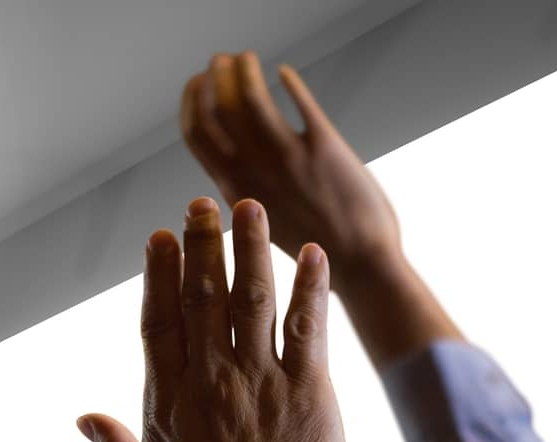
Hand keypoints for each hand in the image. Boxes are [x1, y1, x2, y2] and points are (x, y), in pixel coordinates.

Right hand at [79, 197, 348, 441]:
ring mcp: (260, 383)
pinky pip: (308, 327)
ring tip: (250, 209)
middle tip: (203, 203)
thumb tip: (83, 420)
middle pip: (203, 295)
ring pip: (253, 298)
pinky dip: (310, 288)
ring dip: (252, 247)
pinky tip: (311, 254)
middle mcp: (209, 381)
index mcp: (166, 402)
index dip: (160, 273)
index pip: (159, 320)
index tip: (161, 237)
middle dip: (203, 243)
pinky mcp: (309, 395)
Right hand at [181, 52, 401, 289]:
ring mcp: (290, 157)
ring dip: (245, 69)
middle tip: (221, 61)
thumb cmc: (319, 250)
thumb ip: (249, 191)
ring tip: (249, 58)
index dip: (192, 101)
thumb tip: (239, 168)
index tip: (198, 83)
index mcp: (238, 190)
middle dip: (213, 76)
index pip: (198, 134)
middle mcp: (257, 171)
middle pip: (217, 107)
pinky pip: (299, 100)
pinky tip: (285, 73)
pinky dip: (288, 81)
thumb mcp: (263, 225)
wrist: (364, 266)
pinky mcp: (324, 146)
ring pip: (252, 95)